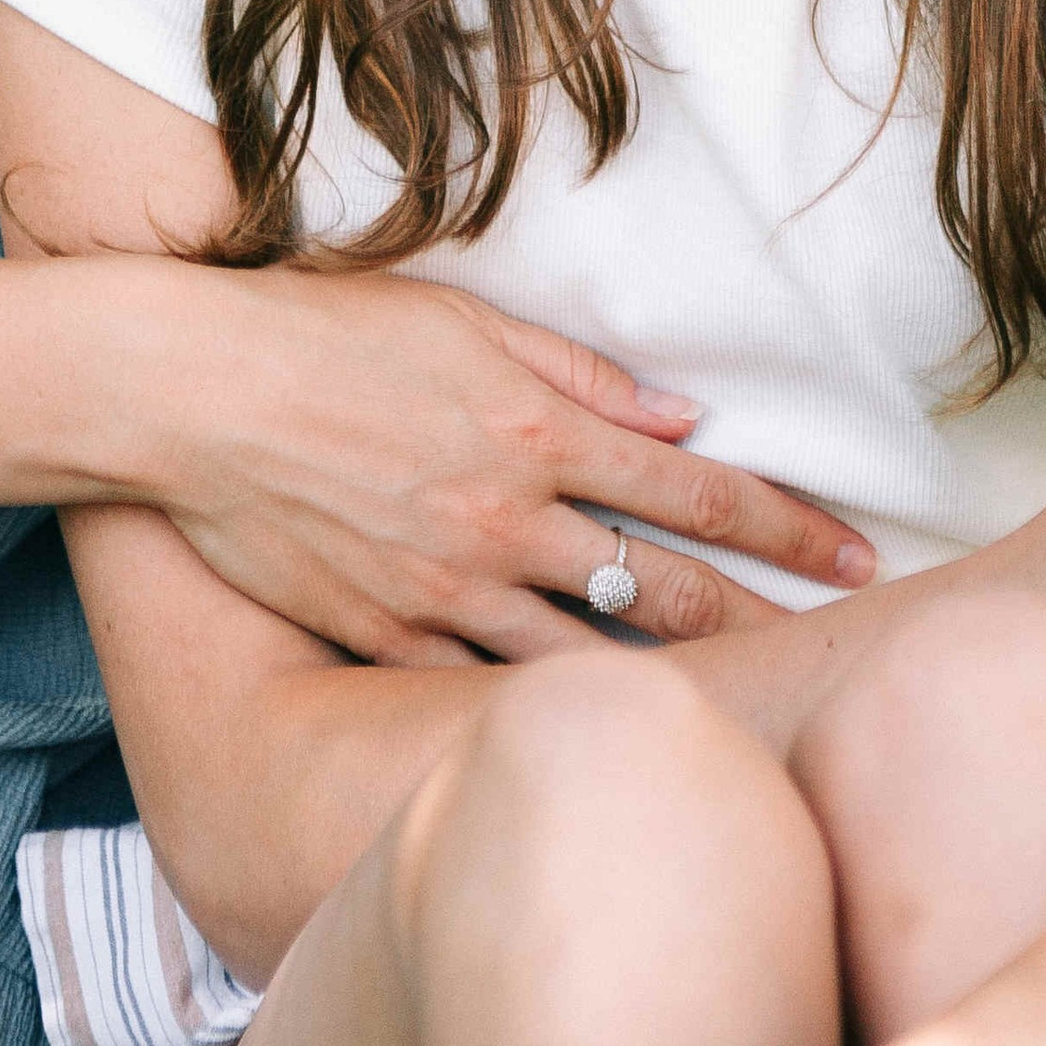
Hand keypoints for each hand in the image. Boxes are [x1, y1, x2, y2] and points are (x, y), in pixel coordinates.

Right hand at [145, 267, 875, 663]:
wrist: (187, 392)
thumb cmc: (318, 330)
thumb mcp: (457, 321)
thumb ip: (575, 375)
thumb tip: (680, 420)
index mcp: (533, 432)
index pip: (696, 490)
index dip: (788, 525)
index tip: (858, 556)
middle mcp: (505, 520)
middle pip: (664, 589)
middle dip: (763, 620)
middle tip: (839, 650)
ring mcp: (445, 590)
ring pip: (588, 653)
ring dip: (673, 679)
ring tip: (744, 705)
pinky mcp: (385, 637)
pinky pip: (485, 687)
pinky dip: (545, 704)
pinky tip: (593, 724)